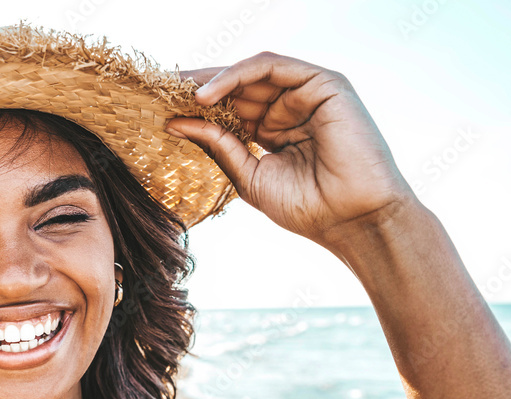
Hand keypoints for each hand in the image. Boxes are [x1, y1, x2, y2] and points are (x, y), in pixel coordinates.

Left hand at [168, 53, 418, 248]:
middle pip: (237, 87)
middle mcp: (289, 108)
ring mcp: (307, 94)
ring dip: (211, 79)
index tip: (159, 109)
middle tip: (159, 90)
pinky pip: (271, 67)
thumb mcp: (249, 176)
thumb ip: (218, 145)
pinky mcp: (324, 83)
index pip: (230, 108)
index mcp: (273, 130)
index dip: (196, 107)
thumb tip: (175, 123)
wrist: (352, 220)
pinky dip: (236, 75)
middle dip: (197, 87)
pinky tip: (206, 95)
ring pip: (251, 73)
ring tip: (178, 92)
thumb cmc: (307, 207)